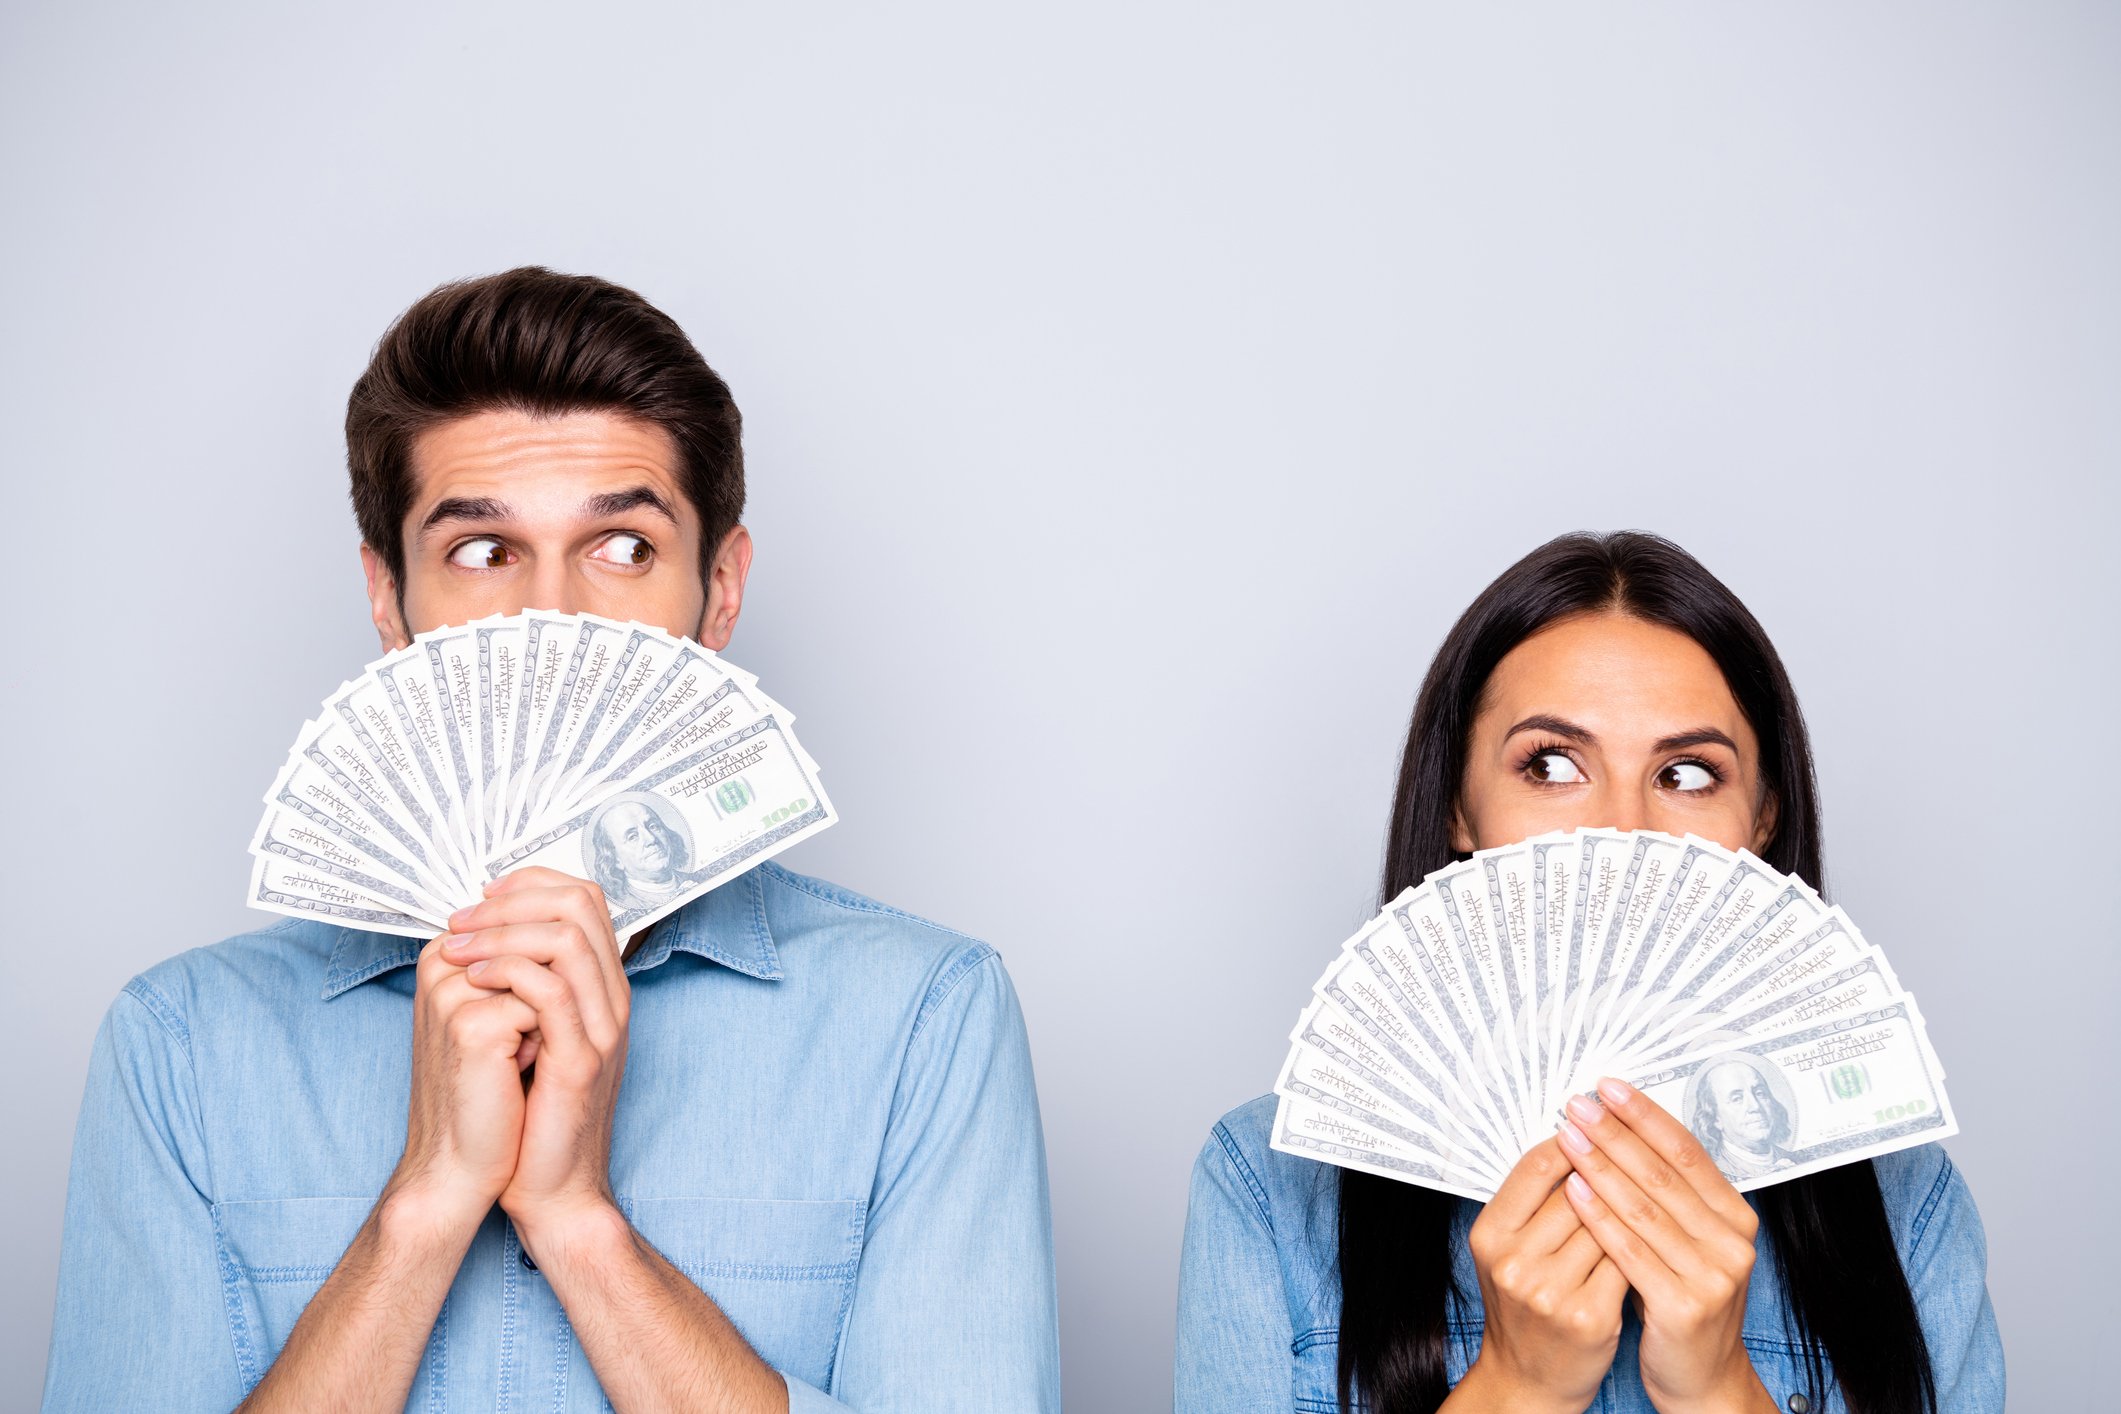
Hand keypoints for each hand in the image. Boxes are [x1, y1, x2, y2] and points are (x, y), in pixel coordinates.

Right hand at [389, 930, 539, 1231]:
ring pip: (550, 970)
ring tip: (518, 1056)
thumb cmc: (492, 1090)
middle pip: (547, 929)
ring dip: (555, 1015)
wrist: (465, 1162)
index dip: (565, 953)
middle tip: (529, 1038)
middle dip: (561, 983)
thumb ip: (529, 959)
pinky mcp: (470, 1024)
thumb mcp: (513, 1012)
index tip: (536, 1008)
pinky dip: (547, 1042)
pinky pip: (545, 1006)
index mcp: (448, 951)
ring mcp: (451, 991)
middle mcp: (441, 960)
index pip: (533, 903)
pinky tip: (514, 1074)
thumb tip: (576, 910)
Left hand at [440, 868, 631, 1245]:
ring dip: (502, 930)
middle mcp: (611, 1001)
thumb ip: (524, 987)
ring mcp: (601, 1029)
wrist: (549, 1189)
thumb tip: (481, 936)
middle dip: (513, 898)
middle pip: (581, 904)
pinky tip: (471, 979)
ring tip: (458, 948)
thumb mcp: (530, 1037)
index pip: (585, 899)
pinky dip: (506, 972)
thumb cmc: (529, 1116)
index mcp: (602, 989)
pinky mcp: (579, 1061)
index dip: (532, 883)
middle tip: (463, 919)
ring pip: (566, 938)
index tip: (481, 897)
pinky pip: (550, 992)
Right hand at [1457, 1137, 1627, 1413]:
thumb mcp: (1507, 1251)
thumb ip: (1530, 1203)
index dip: (1572, 1139)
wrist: (1528, 1380)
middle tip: (1633, 1138)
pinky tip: (1657, 1228)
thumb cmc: (1522, 1306)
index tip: (1597, 1120)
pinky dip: (1643, 1242)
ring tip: (1650, 1180)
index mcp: (1490, 1236)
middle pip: (1577, 1191)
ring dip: (1632, 1201)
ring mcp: (1552, 1292)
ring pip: (1608, 1224)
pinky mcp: (1590, 1317)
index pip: (1535, 1167)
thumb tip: (1574, 1140)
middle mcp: (1515, 1262)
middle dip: (1609, 1163)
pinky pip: (1626, 1261)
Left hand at [1558, 1078, 1776, 1413]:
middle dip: (1616, 1133)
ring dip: (1601, 1166)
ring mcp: (1712, 1275)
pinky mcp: (1684, 1305)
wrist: (1701, 1380)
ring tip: (1568, 1136)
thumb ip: (1668, 1198)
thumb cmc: (1683, 1301)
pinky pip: (1631, 1250)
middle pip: (1664, 1174)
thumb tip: (1620, 1130)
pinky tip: (1573, 1190)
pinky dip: (1600, 1216)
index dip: (1646, 1117)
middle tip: (1578, 1103)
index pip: (1687, 1153)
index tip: (1609, 1087)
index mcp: (1736, 1217)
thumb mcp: (1688, 1244)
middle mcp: (1732, 1242)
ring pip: (1645, 1208)